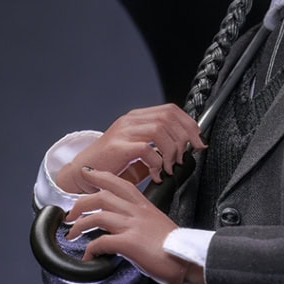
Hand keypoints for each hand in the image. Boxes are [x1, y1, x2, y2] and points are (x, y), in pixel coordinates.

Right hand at [54, 104, 203, 193]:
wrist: (84, 172)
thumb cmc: (112, 164)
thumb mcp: (139, 149)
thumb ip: (158, 145)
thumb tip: (185, 149)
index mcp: (137, 118)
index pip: (170, 110)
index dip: (189, 124)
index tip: (198, 141)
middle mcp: (131, 120)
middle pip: (168, 118)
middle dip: (184, 138)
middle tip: (184, 157)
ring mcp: (123, 132)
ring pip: (159, 130)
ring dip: (171, 151)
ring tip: (169, 167)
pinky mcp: (118, 147)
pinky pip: (146, 149)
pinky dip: (157, 163)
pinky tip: (156, 174)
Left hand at [63, 170, 203, 283]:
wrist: (188, 259)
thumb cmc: (175, 248)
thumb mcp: (157, 226)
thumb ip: (140, 223)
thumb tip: (125, 231)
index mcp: (144, 206)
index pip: (119, 183)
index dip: (100, 177)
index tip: (87, 176)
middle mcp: (136, 212)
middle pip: (102, 196)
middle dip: (80, 203)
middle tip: (70, 214)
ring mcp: (132, 226)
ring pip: (97, 215)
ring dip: (79, 225)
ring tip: (72, 234)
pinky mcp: (129, 243)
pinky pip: (101, 242)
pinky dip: (90, 250)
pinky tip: (88, 256)